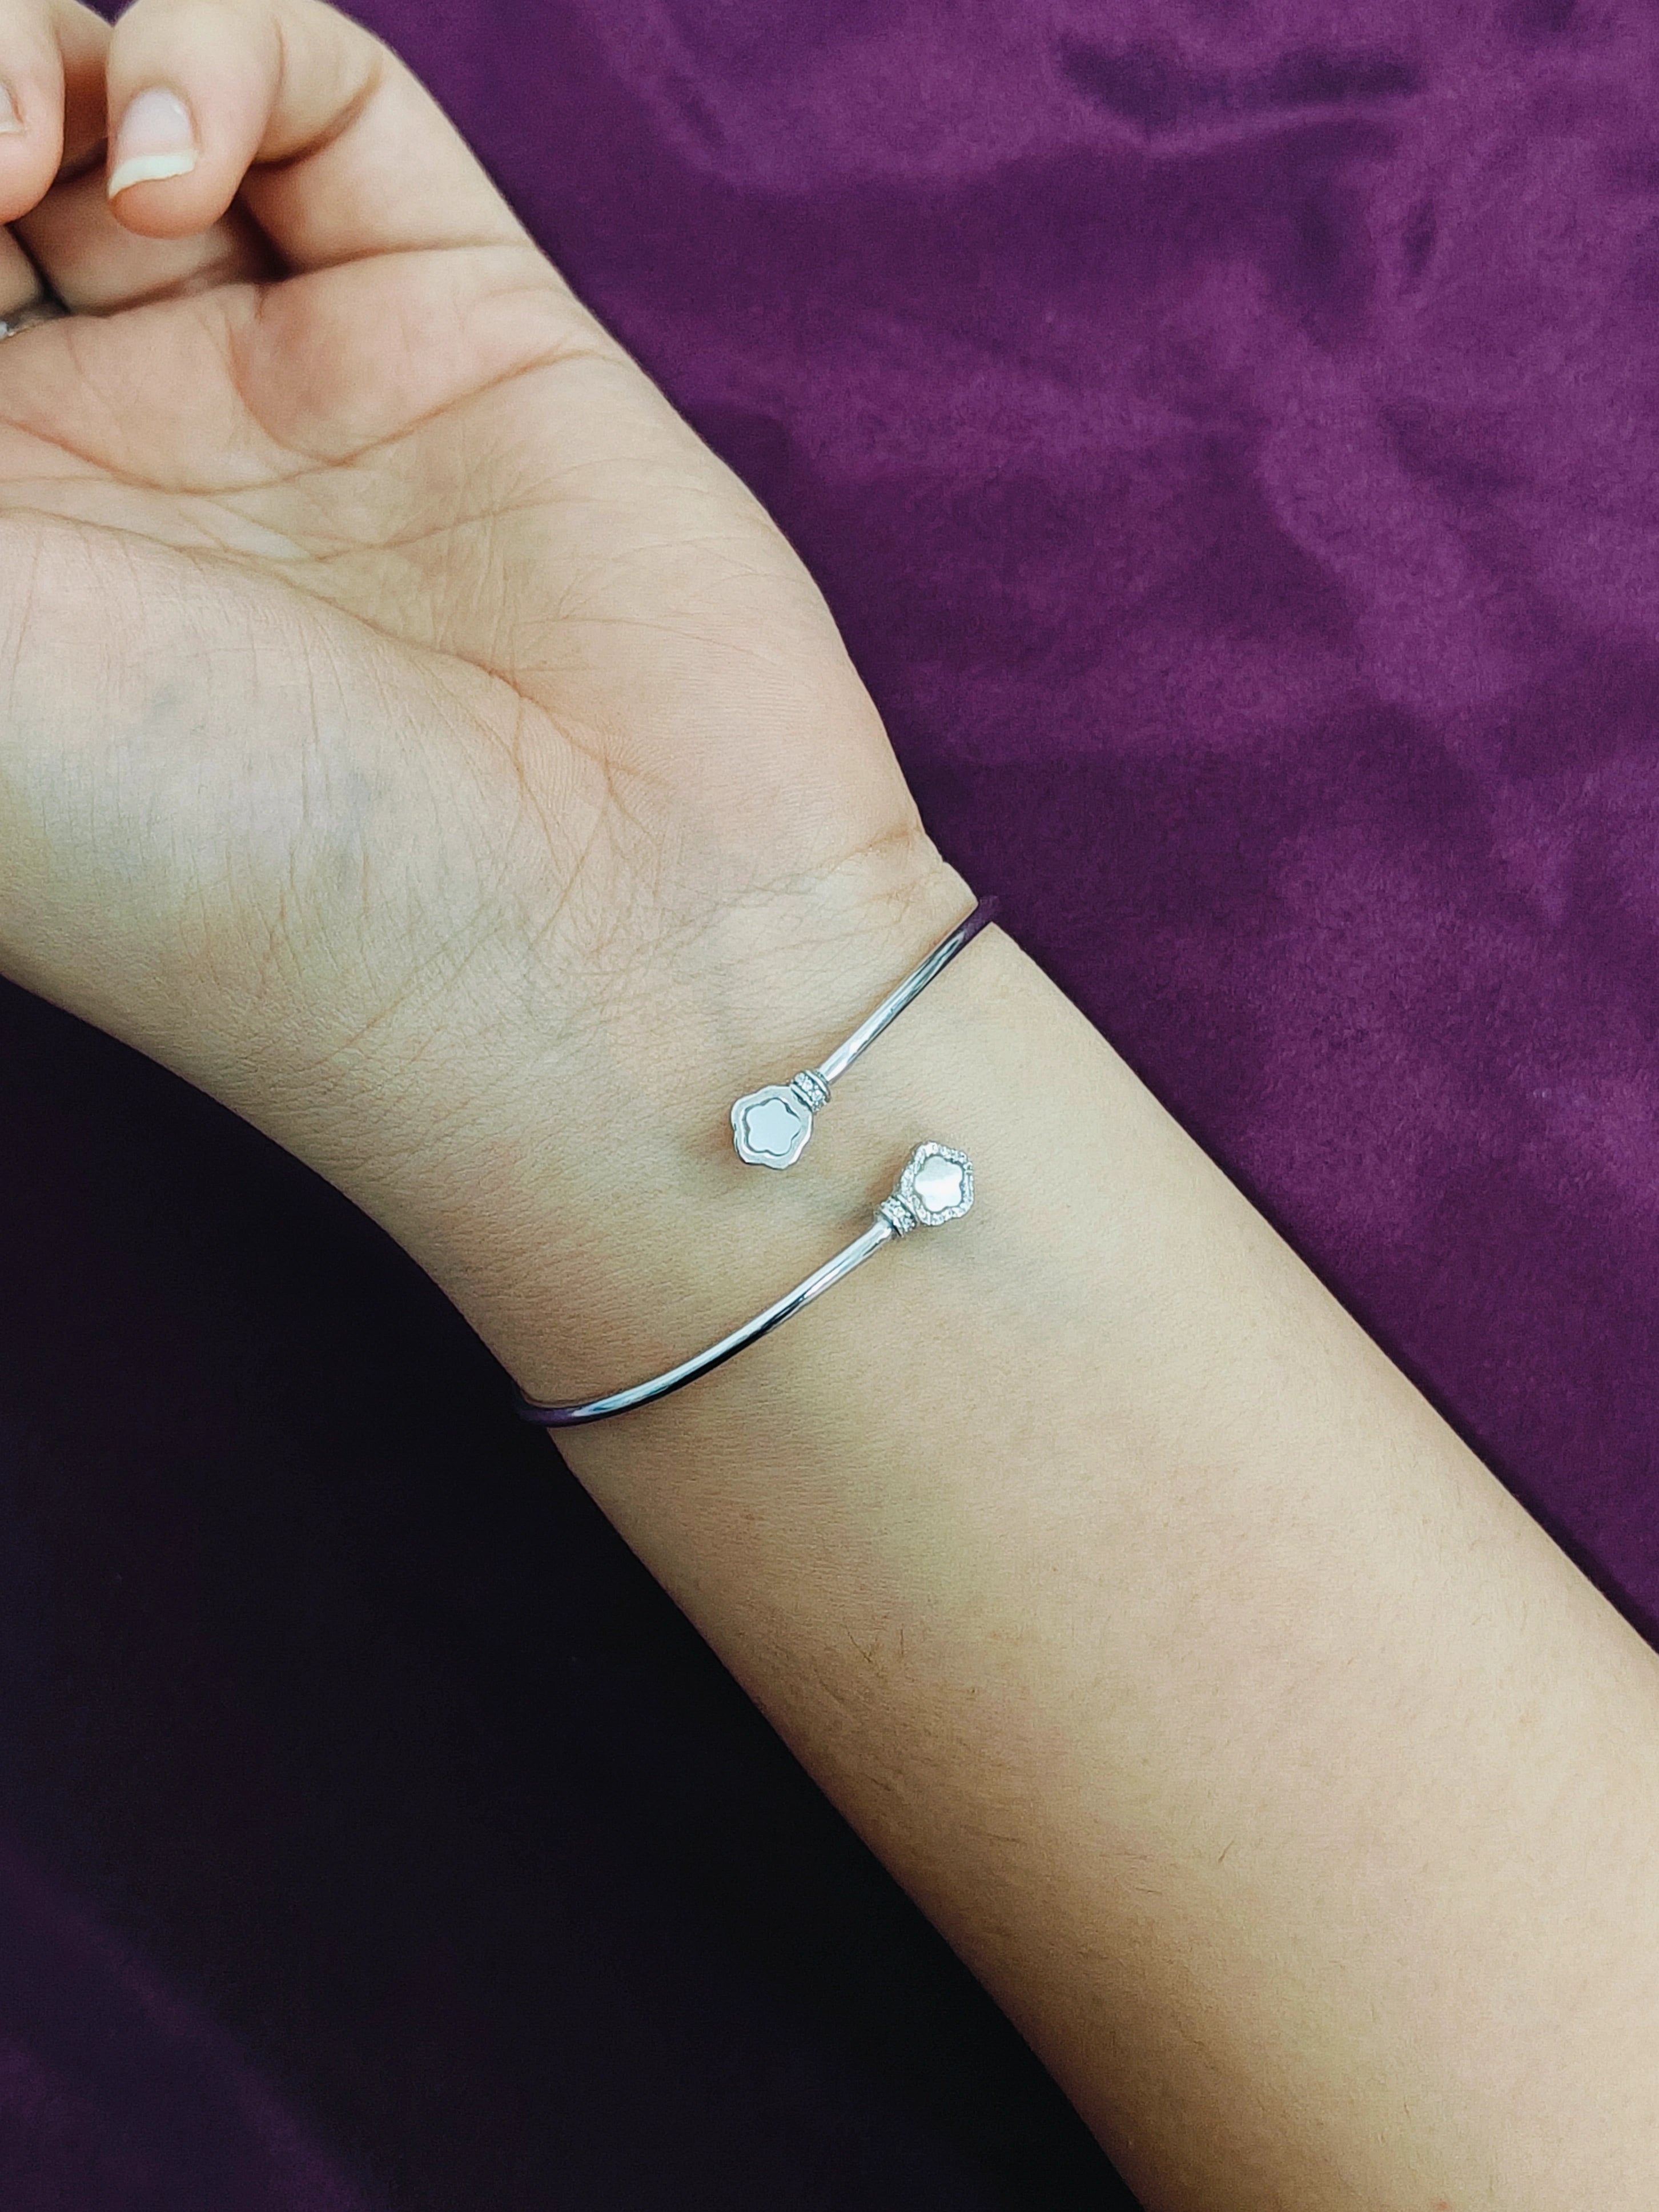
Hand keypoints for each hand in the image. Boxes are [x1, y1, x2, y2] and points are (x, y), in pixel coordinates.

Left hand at [0, 0, 964, 1319]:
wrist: (595, 967)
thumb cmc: (219, 874)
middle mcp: (118, 477)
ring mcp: (294, 397)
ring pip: (117, 109)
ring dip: (41, 63)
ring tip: (43, 158)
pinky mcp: (466, 330)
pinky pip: (321, 98)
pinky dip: (222, 53)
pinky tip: (184, 164)